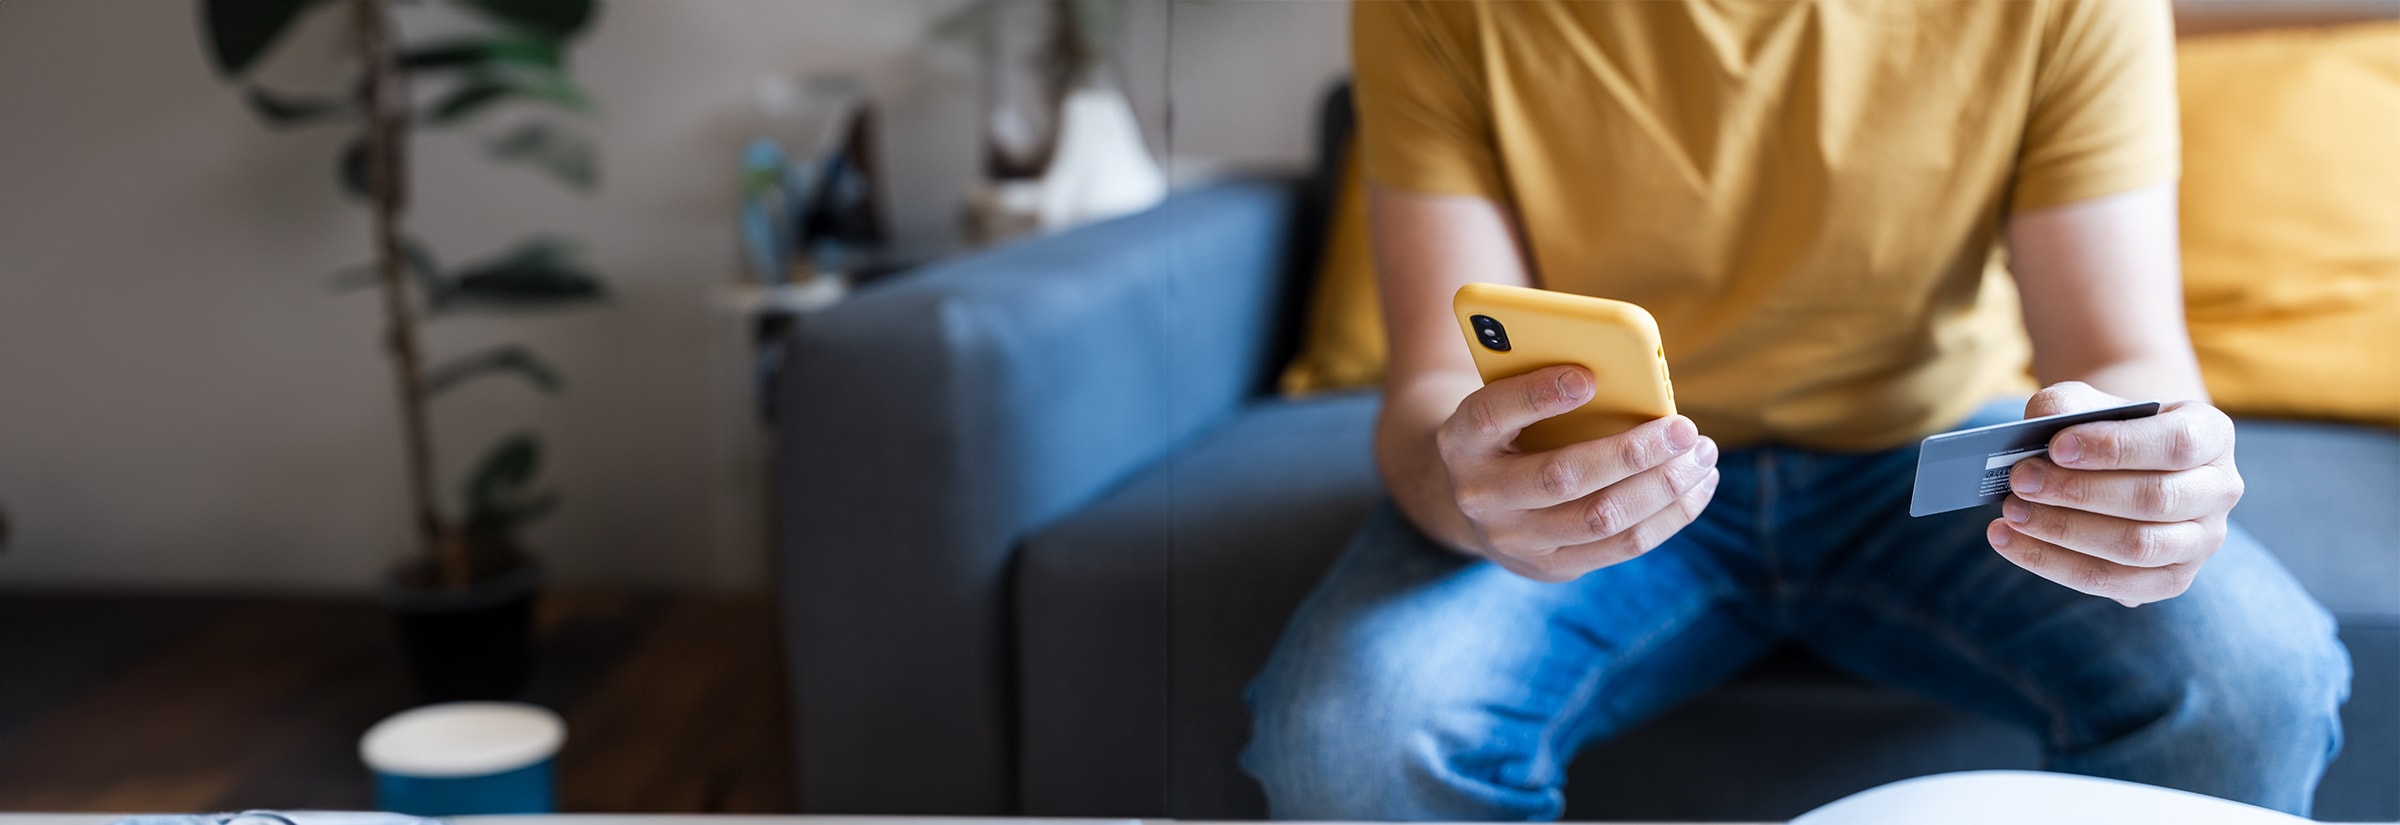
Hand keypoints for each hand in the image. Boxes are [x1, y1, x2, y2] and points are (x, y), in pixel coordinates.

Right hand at [1437, 365, 1720, 581]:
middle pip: (1562, 477)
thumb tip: (1632, 381)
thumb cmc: (1510, 430)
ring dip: (1663, 487)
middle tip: (1683, 428)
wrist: (1474, 500)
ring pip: (1601, 518)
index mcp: (1461, 439)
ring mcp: (1513, 539)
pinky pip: (1622, 546)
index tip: (1588, 375)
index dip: (1537, 395)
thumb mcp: (1508, 403)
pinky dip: (1669, 516)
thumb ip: (1545, 388)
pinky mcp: (1550, 567)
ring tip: (1701, 455)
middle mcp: (1479, 494)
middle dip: (1631, 452)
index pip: (1492, 414)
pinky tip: (1698, 485)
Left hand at [1989, 382, 2243, 605]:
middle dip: (2078, 492)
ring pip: (2138, 547)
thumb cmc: (2103, 427)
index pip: (2176, 444)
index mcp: (2212, 435)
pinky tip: (2009, 542)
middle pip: (2155, 499)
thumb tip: (2036, 431)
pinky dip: (2054, 564)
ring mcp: (2201, 541)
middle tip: (2018, 481)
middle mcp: (2219, 490)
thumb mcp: (2087, 402)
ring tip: (2010, 512)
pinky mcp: (2171, 580)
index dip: (2116, 447)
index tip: (2056, 446)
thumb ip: (2065, 407)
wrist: (2122, 462)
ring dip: (2065, 531)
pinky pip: (2115, 583)